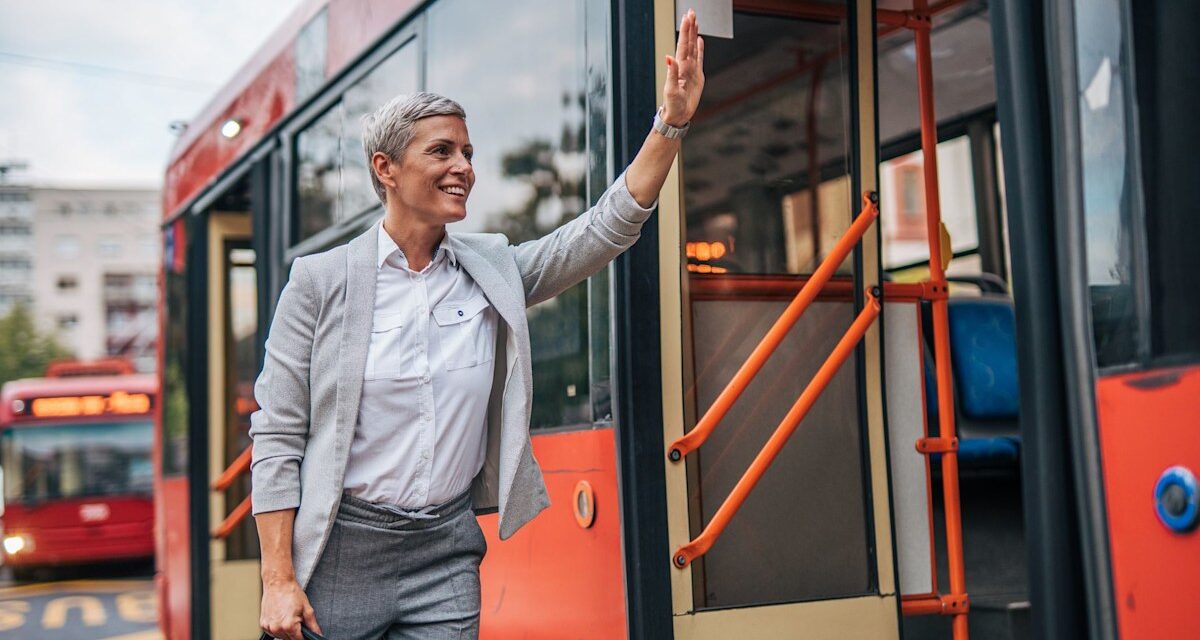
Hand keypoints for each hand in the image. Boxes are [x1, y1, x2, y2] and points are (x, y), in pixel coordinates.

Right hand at [260, 577, 320, 639]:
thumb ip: (313, 625)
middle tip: (297, 619)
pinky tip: (281, 617)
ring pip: (281, 636)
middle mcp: (277, 628)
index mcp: (289, 625)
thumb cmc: (291, 592)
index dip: (304, 637)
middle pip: (290, 639)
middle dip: (296, 632)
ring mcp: (268, 627)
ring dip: (286, 631)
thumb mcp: (307, 608)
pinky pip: (273, 632)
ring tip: (288, 616)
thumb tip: (318, 634)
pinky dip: (278, 627)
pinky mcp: (263, 624)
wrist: (278, 582)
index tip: (306, 633)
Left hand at [662, 9, 705, 126]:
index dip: (685, 31)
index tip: (687, 17)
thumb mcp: (671, 90)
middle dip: (690, 27)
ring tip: (695, 21)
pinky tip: (699, 40)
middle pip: (688, 42)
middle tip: (691, 12)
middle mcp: (685, 66)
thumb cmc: (672, 105)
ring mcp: (691, 70)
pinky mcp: (697, 76)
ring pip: (693, 47)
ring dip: (694, 34)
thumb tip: (669, 57)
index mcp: (679, 67)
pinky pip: (699, 58)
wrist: (678, 116)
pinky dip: (699, 48)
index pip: (683, 45)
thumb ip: (671, 72)